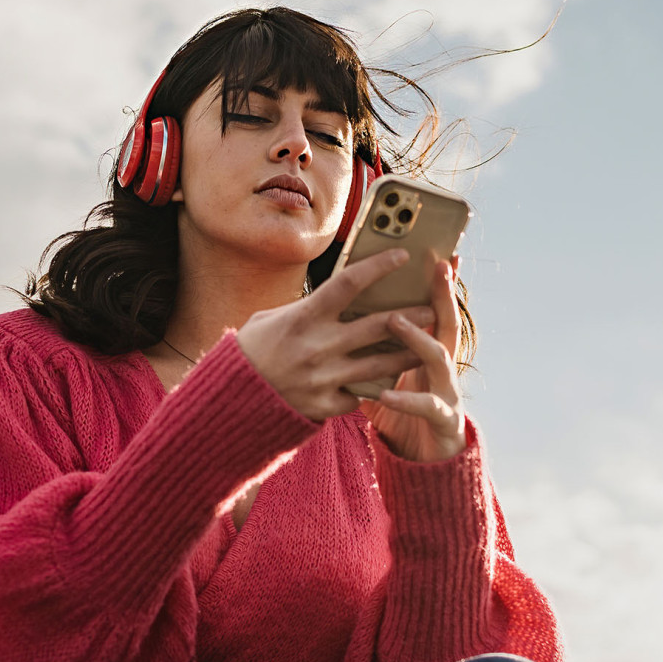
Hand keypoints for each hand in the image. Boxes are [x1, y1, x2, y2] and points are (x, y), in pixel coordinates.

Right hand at [236, 248, 430, 420]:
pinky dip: (374, 387)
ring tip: (428, 345)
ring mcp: (324, 379)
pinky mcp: (325, 405)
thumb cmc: (251, 352)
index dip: (378, 266)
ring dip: (408, 353)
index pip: (348, 283)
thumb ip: (308, 308)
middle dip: (411, 316)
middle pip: (378, 326)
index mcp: (303, 318)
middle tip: (432, 308)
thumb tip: (340, 295)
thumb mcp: (271, 319)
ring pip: (381, 364)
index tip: (402, 256)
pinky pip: (359, 394)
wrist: (230, 402)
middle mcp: (317, 347)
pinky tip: (391, 381)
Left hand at [360, 258, 465, 462]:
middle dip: (443, 295)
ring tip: (396, 321)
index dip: (440, 284)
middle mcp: (443, 368)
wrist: (424, 465)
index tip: (442, 254)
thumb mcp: (387, 377)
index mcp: (428, 352)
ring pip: (440, 359)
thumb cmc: (400, 416)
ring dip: (418, 338)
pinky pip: (427, 408)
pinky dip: (406, 400)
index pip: (434, 310)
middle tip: (436, 268)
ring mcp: (448, 393)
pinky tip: (384, 394)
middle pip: (446, 324)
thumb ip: (373, 349)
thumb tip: (343, 318)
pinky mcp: (445, 422)